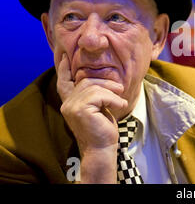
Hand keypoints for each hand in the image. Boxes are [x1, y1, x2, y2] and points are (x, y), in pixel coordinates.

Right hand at [57, 54, 127, 182]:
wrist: (102, 148)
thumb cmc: (103, 129)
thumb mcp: (98, 108)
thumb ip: (94, 95)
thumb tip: (106, 81)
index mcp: (70, 102)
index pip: (63, 82)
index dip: (64, 68)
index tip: (64, 56)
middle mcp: (66, 103)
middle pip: (86, 81)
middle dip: (105, 82)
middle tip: (120, 88)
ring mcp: (71, 106)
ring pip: (93, 87)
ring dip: (111, 92)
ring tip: (121, 101)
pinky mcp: (80, 110)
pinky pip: (99, 95)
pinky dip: (113, 99)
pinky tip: (120, 106)